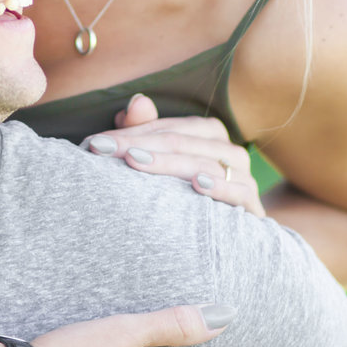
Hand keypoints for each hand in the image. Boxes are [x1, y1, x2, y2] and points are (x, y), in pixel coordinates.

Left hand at [83, 94, 264, 216]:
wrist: (224, 245)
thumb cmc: (182, 199)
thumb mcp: (158, 165)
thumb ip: (145, 131)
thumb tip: (137, 101)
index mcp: (209, 134)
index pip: (165, 128)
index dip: (129, 133)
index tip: (94, 144)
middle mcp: (229, 151)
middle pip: (181, 142)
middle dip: (139, 145)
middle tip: (103, 151)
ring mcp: (243, 177)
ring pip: (204, 163)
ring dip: (168, 163)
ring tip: (135, 161)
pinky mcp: (252, 206)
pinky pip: (238, 191)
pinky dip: (218, 187)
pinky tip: (195, 185)